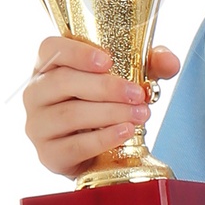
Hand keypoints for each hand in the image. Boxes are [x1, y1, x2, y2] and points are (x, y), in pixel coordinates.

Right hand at [22, 35, 180, 178]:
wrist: (98, 153)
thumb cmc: (105, 106)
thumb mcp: (128, 78)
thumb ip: (149, 64)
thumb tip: (170, 61)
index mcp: (47, 66)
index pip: (52, 49)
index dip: (78, 52)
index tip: (108, 60)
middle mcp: (35, 93)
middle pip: (64, 82)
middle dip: (106, 87)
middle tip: (138, 93)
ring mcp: (37, 125)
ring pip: (70, 114)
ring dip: (110, 113)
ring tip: (140, 114)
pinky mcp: (47, 154)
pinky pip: (74, 145)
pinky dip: (103, 138)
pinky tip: (125, 132)